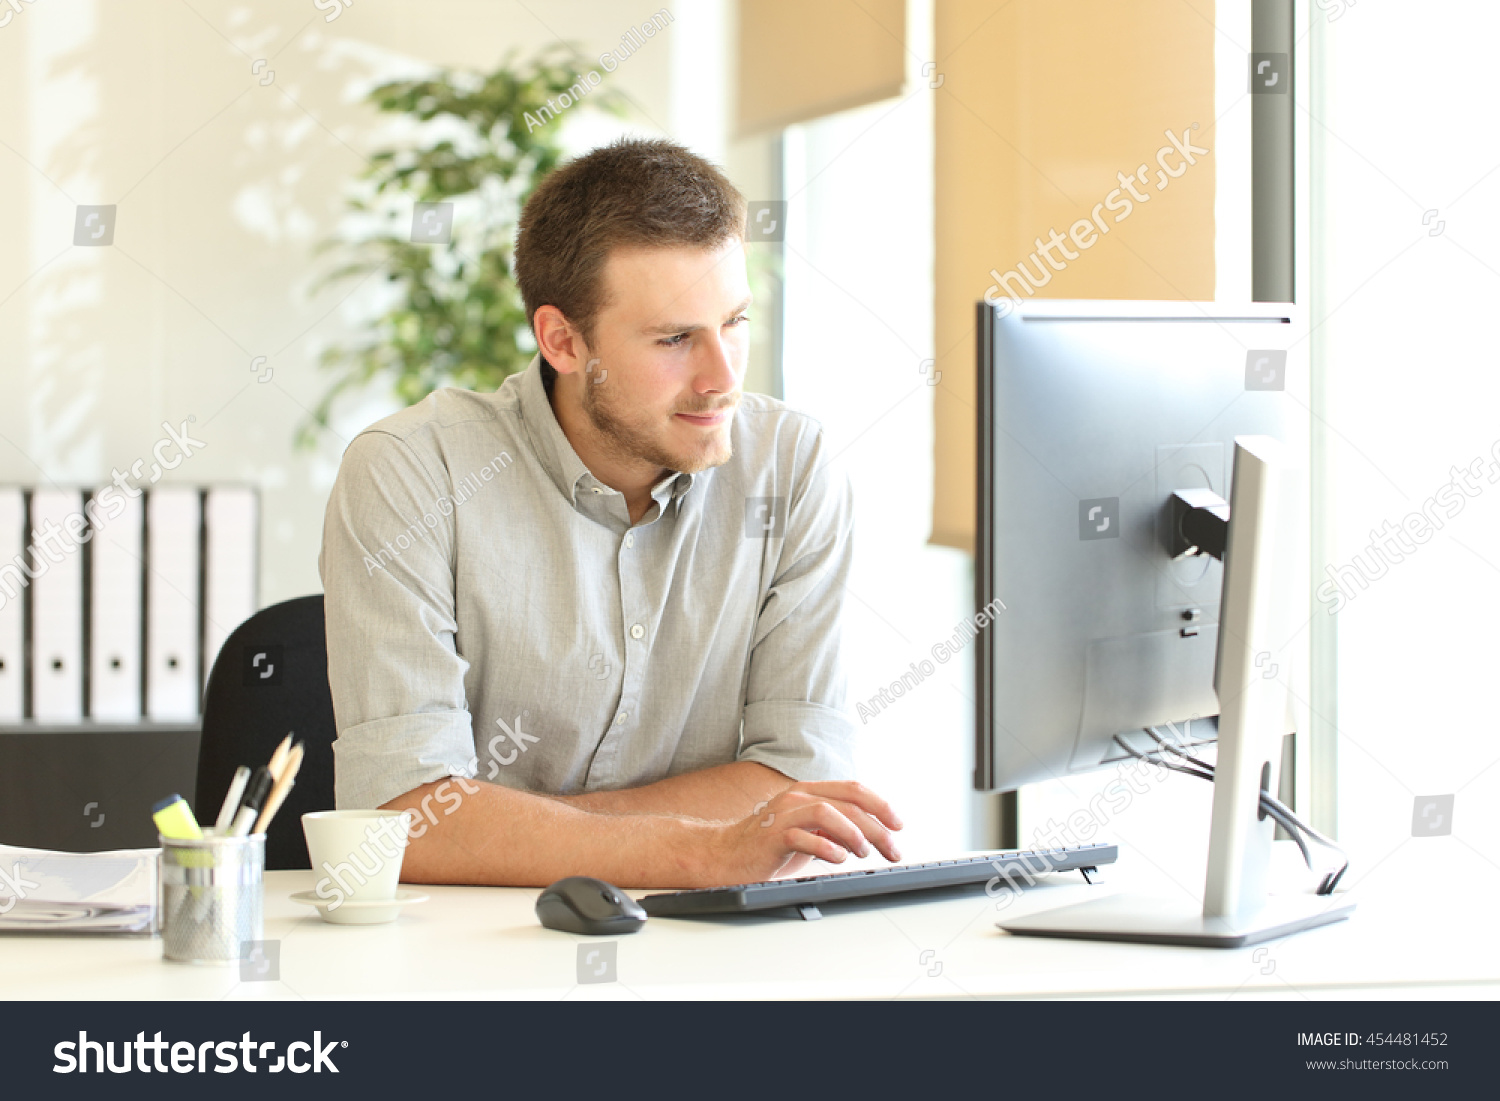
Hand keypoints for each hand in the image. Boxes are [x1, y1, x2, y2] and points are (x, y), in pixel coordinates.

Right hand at [700, 781, 903, 886]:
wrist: (726, 856)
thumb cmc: (768, 846)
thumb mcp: (808, 832)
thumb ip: (835, 828)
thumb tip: (870, 836)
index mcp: (809, 793)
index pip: (853, 789)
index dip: (881, 805)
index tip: (898, 825)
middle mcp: (798, 798)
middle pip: (848, 803)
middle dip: (877, 827)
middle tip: (892, 848)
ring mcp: (784, 814)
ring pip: (828, 812)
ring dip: (854, 833)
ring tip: (864, 852)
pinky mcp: (772, 836)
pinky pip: (803, 836)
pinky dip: (826, 847)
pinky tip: (838, 858)